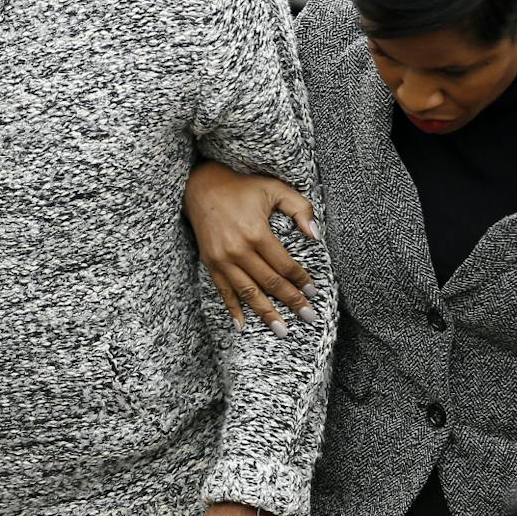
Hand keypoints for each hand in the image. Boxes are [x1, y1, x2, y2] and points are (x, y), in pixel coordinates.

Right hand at [184, 160, 319, 331]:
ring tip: (282, 330)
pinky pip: (223, 291)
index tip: (313, 292)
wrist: (201, 185)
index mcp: (256, 232)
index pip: (284, 265)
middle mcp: (238, 249)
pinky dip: (233, 309)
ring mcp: (222, 259)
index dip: (300, 280)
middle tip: (308, 317)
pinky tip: (243, 325)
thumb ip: (300, 208)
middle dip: (291, 301)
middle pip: (270, 282)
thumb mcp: (274, 188)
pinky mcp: (210, 262)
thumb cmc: (241, 186)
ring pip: (248, 292)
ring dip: (266, 313)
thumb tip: (315, 234)